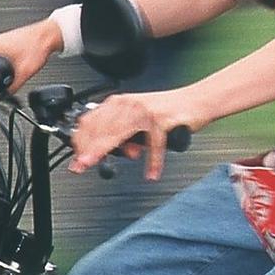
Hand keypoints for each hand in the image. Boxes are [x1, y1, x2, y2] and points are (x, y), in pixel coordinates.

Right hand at [0, 18, 61, 92]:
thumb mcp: (24, 73)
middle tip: (14, 71)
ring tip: (17, 64)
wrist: (45, 36)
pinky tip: (15, 61)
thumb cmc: (36, 46)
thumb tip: (3, 96)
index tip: (5, 81)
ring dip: (2, 71)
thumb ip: (11, 88)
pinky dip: (4, 65)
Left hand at [70, 90, 197, 180]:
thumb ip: (122, 135)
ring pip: (120, 134)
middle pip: (102, 129)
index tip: (77, 157)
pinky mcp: (163, 120)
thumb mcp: (138, 120)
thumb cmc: (168, 111)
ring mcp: (146, 112)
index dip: (80, 140)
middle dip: (89, 149)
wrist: (197, 100)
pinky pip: (155, 145)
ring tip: (98, 165)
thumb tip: (109, 153)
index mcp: (121, 103)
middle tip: (80, 165)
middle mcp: (130, 104)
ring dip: (106, 150)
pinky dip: (153, 162)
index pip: (92, 121)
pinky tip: (151, 174)